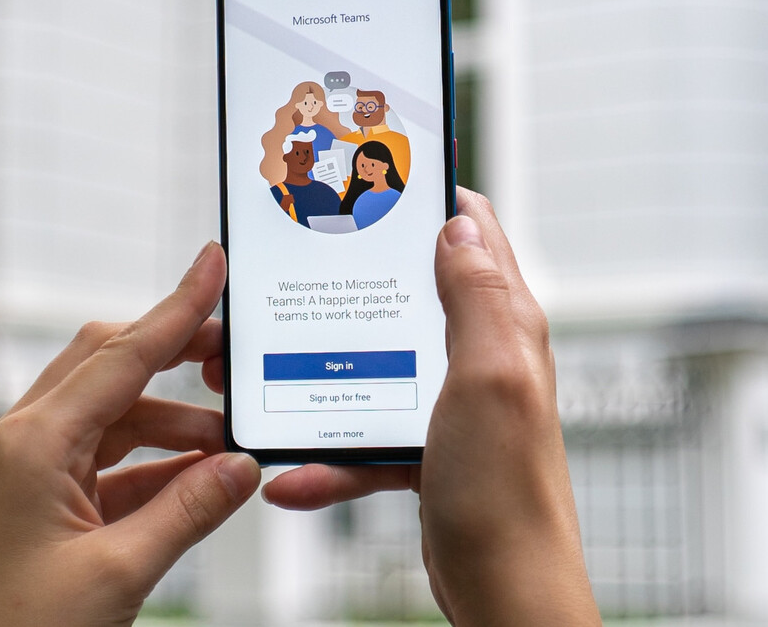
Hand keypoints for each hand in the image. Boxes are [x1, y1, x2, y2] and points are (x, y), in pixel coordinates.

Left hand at [0, 243, 260, 626]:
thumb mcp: (115, 574)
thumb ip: (187, 514)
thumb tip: (241, 469)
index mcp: (31, 443)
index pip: (122, 356)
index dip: (177, 308)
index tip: (212, 263)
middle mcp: (24, 442)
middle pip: (111, 369)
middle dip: (176, 358)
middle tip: (234, 355)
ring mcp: (27, 470)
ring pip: (113, 418)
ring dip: (171, 427)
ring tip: (226, 448)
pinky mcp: (37, 502)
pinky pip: (105, 463)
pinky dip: (152, 468)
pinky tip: (194, 483)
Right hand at [257, 188, 598, 624]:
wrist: (504, 590)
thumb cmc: (508, 492)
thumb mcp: (491, 378)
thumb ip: (476, 298)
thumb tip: (457, 224)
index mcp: (503, 323)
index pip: (473, 231)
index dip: (426, 198)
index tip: (371, 180)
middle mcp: (477, 355)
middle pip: (403, 294)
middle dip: (346, 285)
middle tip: (286, 279)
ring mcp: (446, 402)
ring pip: (370, 364)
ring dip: (319, 372)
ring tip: (259, 375)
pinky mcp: (423, 448)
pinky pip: (363, 437)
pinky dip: (329, 455)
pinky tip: (294, 474)